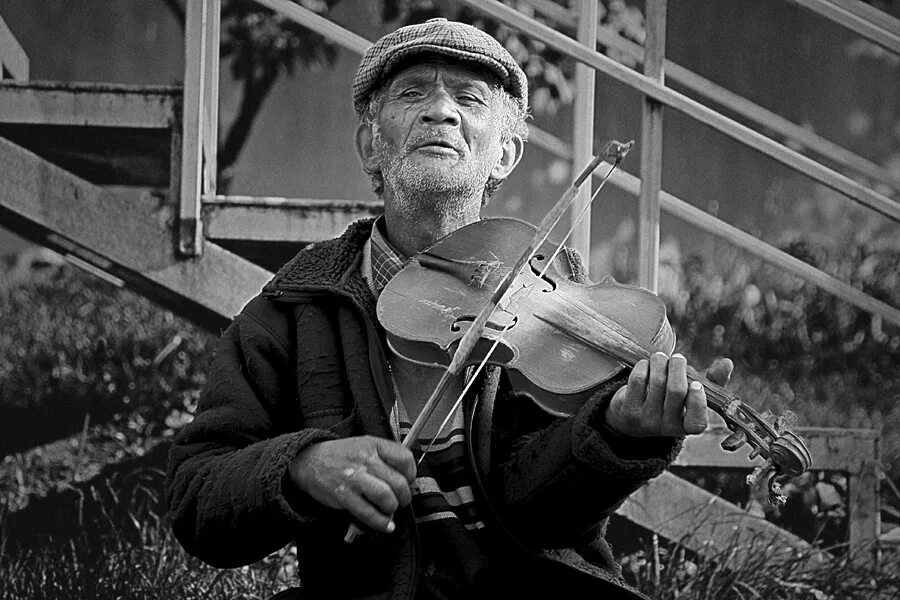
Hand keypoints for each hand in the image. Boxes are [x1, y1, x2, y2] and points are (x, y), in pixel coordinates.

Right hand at [288, 435, 415, 532]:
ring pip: (386, 497)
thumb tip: (406, 477)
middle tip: (402, 500)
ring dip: (392, 508)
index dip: (412, 473)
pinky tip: (385, 524)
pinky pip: (368, 513)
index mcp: (372, 444)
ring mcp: (354, 478)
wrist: (309, 461)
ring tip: (390, 509)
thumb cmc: (340, 455)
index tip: (410, 480)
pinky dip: (380, 522)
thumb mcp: (364, 444)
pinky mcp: (344, 496)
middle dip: (405, 496)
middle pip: (398, 481)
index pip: (404, 458)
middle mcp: (365, 459)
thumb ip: (385, 457)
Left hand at [605, 353, 733, 436]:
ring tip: (660, 358)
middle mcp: (667, 428)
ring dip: (660, 361)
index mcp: (687, 427)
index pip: (697, 423)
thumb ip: (712, 382)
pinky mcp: (628, 410)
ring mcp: (646, 420)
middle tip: (677, 358)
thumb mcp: (690, 397)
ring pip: (657, 381)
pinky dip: (644, 365)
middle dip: (678, 367)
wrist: (629, 419)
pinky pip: (638, 379)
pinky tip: (646, 365)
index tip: (696, 384)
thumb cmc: (668, 402)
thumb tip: (727, 363)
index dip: (698, 401)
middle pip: (676, 390)